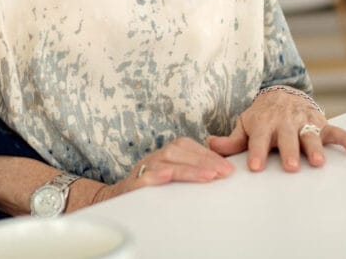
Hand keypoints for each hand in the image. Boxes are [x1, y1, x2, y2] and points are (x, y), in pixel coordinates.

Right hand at [89, 137, 234, 206]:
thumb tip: (221, 172)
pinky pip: (145, 176)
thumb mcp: (172, 176)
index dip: (209, 155)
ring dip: (188, 168)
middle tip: (224, 172)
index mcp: (166, 153)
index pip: (189, 146)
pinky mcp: (132, 183)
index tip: (227, 167)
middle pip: (179, 151)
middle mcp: (155, 157)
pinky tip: (170, 176)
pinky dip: (157, 175)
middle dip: (204, 161)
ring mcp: (144, 168)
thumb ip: (191, 171)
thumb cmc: (151, 188)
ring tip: (208, 176)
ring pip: (166, 162)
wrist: (118, 199)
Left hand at [208, 91, 345, 171]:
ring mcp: (304, 122)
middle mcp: (285, 122)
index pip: (259, 139)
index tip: (255, 167)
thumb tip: (210, 145)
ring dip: (314, 147)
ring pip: (310, 134)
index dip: (257, 152)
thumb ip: (231, 139)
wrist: (281, 93)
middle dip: (289, 151)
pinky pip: (336, 130)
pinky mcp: (321, 122)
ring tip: (317, 162)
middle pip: (287, 138)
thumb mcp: (245, 124)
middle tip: (290, 167)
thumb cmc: (262, 116)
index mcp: (264, 124)